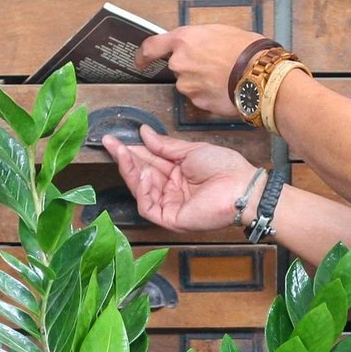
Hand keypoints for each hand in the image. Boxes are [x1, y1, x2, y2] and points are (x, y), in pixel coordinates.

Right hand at [101, 126, 259, 232]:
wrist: (240, 187)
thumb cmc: (223, 167)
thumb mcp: (190, 150)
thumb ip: (164, 146)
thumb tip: (144, 133)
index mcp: (178, 173)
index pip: (149, 161)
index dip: (133, 150)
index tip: (116, 138)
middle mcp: (172, 190)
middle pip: (142, 175)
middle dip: (125, 159)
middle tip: (110, 142)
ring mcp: (170, 205)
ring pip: (141, 190)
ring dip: (130, 171)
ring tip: (123, 153)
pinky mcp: (170, 218)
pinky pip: (148, 206)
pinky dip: (142, 190)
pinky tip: (143, 173)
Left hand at [137, 25, 265, 117]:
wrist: (260, 76)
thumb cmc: (246, 50)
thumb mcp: (219, 31)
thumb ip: (198, 39)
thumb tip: (196, 45)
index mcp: (183, 40)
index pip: (152, 47)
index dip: (144, 55)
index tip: (141, 60)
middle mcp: (180, 63)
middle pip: (176, 67)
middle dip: (191, 67)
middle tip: (213, 64)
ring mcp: (188, 86)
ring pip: (188, 84)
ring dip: (201, 82)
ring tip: (223, 76)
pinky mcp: (198, 103)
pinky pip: (200, 98)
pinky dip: (209, 95)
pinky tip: (224, 88)